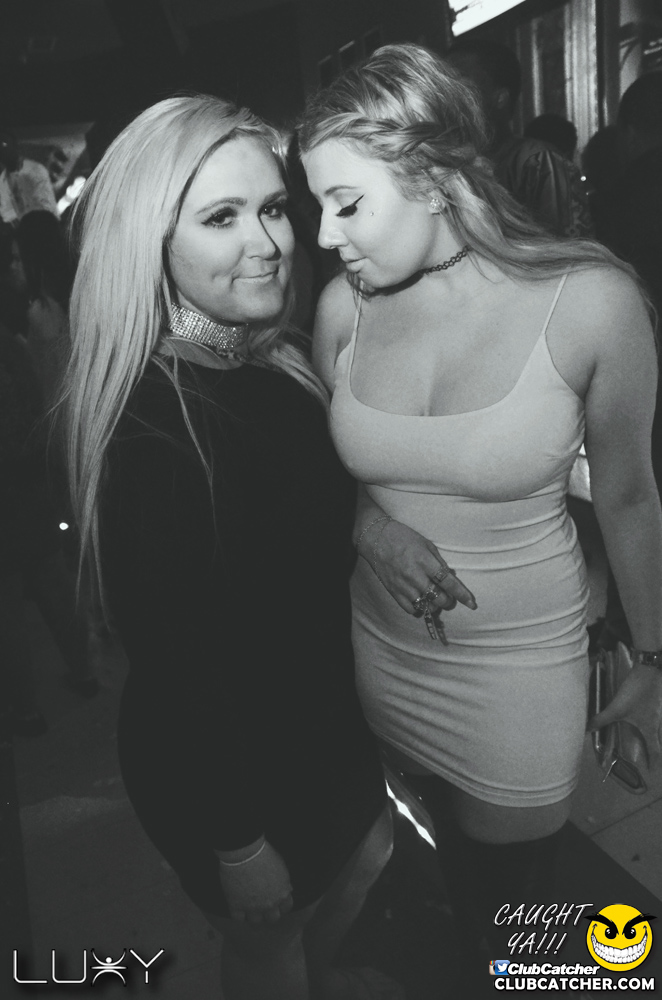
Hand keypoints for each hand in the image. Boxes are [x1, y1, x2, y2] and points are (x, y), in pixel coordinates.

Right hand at [217, 840, 293, 923]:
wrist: (245, 852)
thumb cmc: (264, 853)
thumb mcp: (281, 866)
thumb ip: (284, 882)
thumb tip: (287, 889)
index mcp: (283, 893)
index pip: (286, 908)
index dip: (281, 905)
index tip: (276, 901)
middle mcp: (270, 904)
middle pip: (272, 919)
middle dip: (269, 913)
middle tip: (263, 906)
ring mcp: (253, 907)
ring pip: (256, 922)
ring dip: (253, 915)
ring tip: (249, 907)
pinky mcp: (237, 906)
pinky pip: (239, 919)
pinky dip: (238, 914)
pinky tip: (237, 905)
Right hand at [361, 518, 476, 615]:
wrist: (375, 538)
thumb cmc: (403, 537)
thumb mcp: (426, 544)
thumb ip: (439, 562)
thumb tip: (451, 578)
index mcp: (425, 561)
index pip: (448, 582)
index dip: (462, 595)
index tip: (472, 603)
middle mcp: (415, 575)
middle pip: (439, 598)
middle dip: (448, 601)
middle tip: (449, 598)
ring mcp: (403, 585)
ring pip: (426, 605)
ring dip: (434, 605)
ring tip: (434, 599)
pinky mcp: (393, 591)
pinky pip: (410, 608)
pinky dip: (419, 608)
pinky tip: (420, 601)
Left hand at [588, 664, 661, 768]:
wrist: (648, 670)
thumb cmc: (635, 692)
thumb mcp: (616, 708)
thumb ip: (601, 719)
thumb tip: (587, 730)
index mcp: (650, 727)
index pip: (655, 750)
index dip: (654, 761)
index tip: (652, 771)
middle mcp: (657, 721)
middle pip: (657, 740)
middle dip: (653, 750)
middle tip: (648, 758)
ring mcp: (657, 710)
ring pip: (656, 727)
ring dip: (651, 735)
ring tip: (644, 739)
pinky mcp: (654, 700)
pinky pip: (653, 716)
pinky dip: (648, 722)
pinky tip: (640, 716)